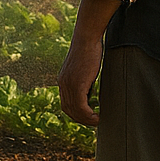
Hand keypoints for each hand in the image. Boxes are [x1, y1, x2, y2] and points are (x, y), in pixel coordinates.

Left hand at [57, 0, 120, 125]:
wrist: (86, 38)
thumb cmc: (89, 50)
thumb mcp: (83, 68)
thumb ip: (84, 79)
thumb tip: (92, 90)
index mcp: (63, 80)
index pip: (65, 104)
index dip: (76, 114)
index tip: (88, 117)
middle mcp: (62, 84)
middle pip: (68, 110)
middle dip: (81, 119)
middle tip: (94, 122)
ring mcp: (69, 84)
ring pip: (74, 111)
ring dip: (86, 119)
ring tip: (97, 121)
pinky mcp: (77, 84)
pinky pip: (81, 106)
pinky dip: (88, 115)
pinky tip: (97, 116)